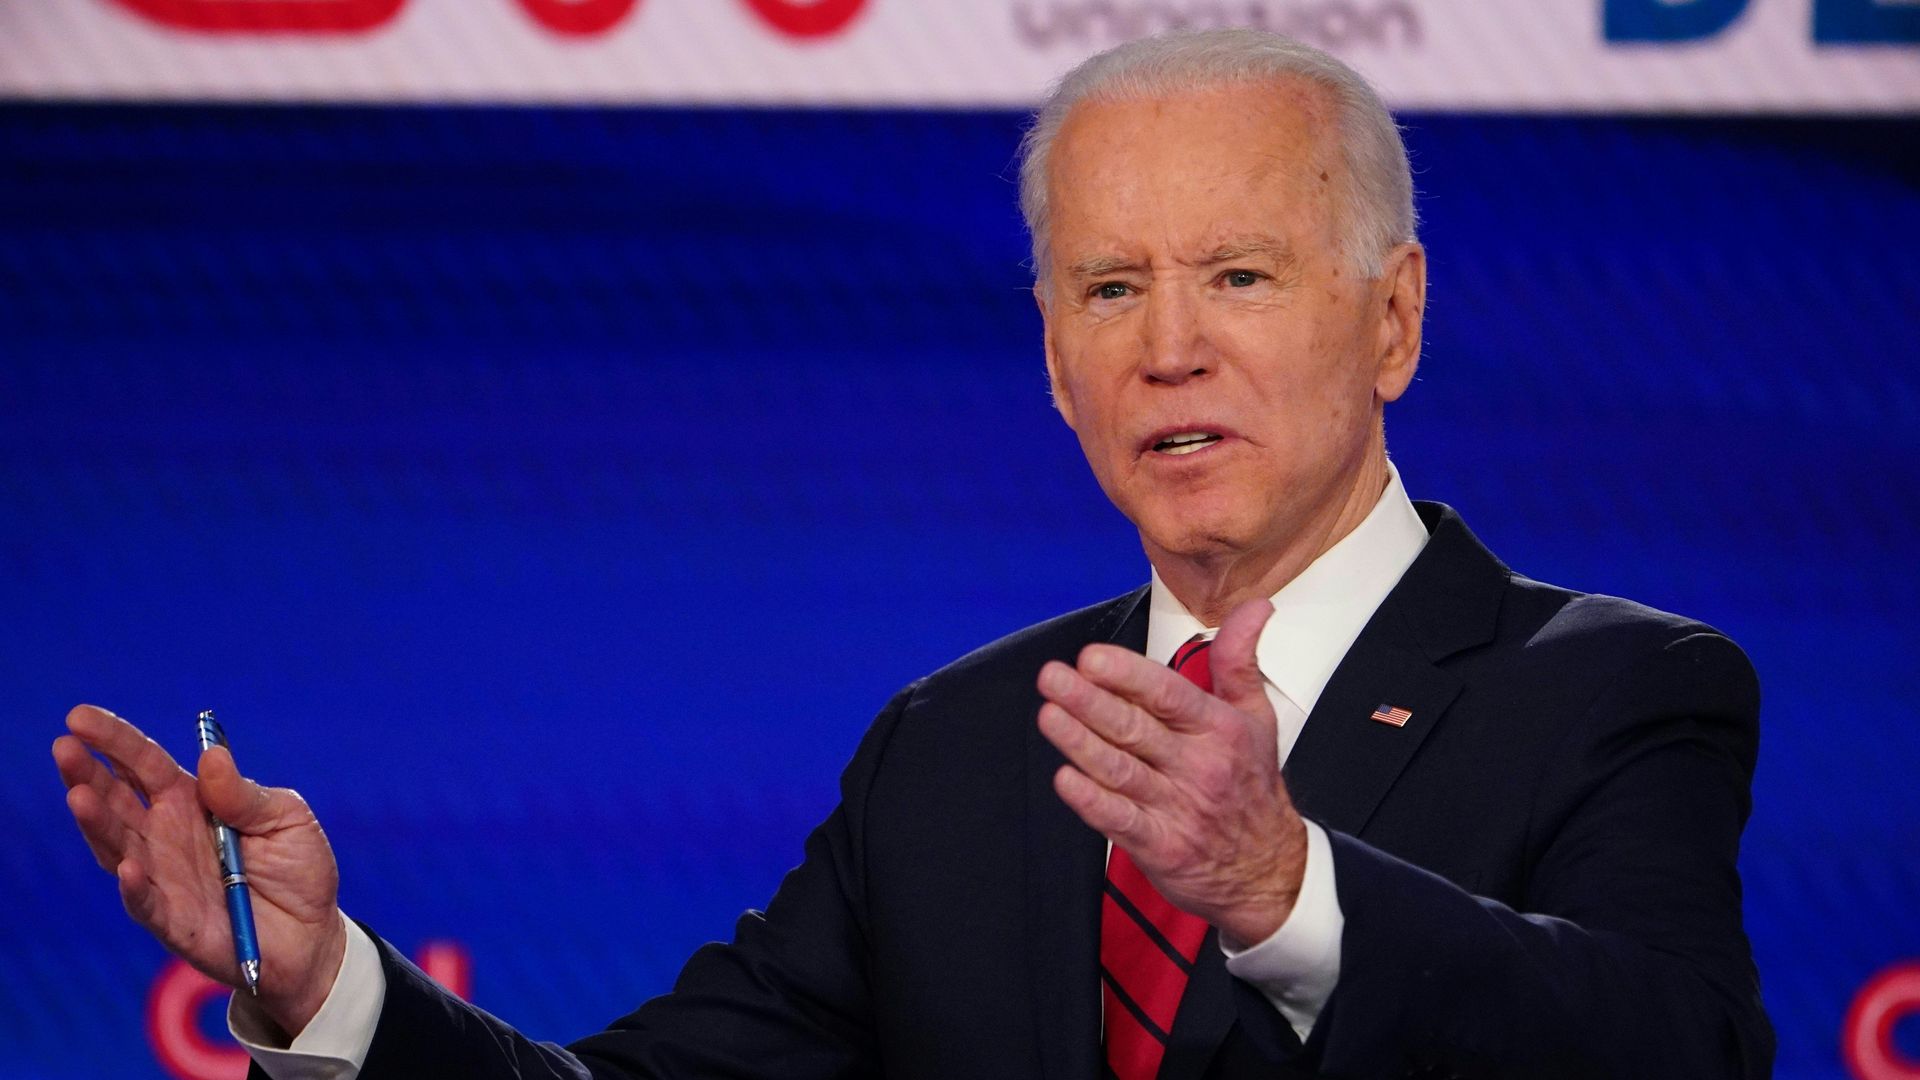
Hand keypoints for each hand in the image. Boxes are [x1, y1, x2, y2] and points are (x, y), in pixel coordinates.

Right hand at [53, 705, 346, 1036]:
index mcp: (192, 801)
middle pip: (115, 799)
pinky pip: (145, 902)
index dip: (113, 740)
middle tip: (64, 746)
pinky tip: (127, 866)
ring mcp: (162, 877)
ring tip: (79, 795)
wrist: (311, 936)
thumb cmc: (298, 868)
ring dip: (97, 822)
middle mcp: (165, 835)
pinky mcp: (172, 920)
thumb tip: (212, 757)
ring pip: (117, 846)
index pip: (143, 763)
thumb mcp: (286, 819)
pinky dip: (134, 886)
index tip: (79, 716)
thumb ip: (246, 794)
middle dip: (87, 772)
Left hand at [1036, 598, 1306, 947]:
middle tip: (1053, 678)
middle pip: (1135, 728)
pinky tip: (1065, 779)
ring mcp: (1177, 807)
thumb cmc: (1253, 786)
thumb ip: (1240, 660)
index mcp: (1218, 729)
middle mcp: (1198, 766)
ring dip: (1079, 742)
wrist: (1268, 871)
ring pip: (1119, 769)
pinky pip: (1119, 819)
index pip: (1169, 694)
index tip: (1093, 657)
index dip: (1128, 675)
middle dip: (1088, 701)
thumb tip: (1256, 607)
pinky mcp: (1159, 844)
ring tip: (1049, 715)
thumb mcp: (1258, 717)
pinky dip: (1090, 800)